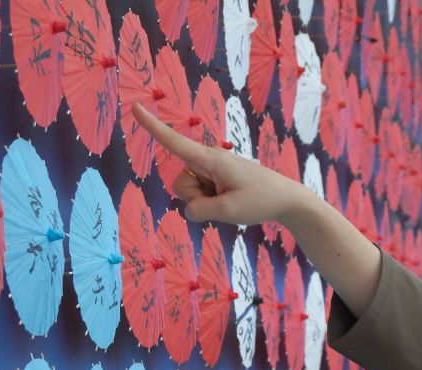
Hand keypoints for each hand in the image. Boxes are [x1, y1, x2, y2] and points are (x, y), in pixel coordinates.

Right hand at [130, 102, 312, 225]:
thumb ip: (200, 211)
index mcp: (211, 160)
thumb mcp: (229, 211)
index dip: (152, 126)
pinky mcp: (216, 181)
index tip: (135, 107)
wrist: (286, 199)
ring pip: (189, 193)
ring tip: (232, 201)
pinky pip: (201, 197)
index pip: (174, 142)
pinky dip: (212, 204)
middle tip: (226, 201)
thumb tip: (188, 209)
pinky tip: (232, 202)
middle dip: (195, 199)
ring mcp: (212, 172)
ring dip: (206, 203)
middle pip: (180, 185)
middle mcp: (208, 162)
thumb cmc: (261, 200)